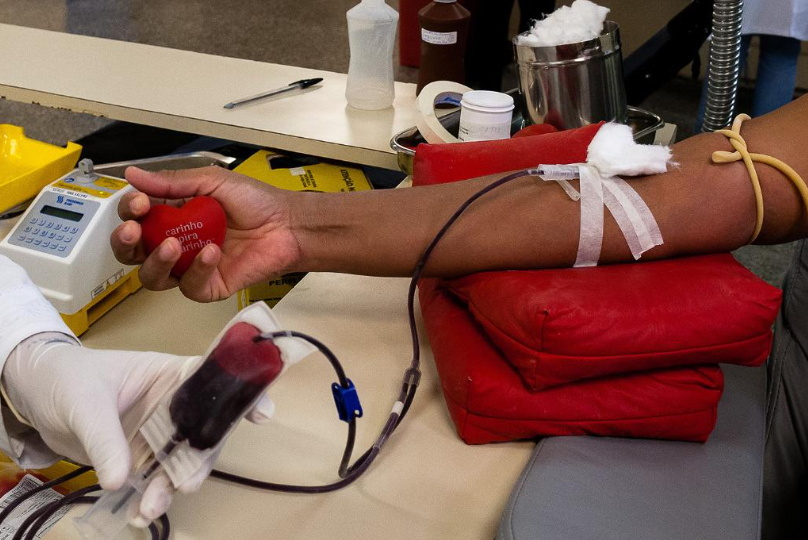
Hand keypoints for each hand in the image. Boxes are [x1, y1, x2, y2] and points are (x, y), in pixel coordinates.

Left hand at [1, 333, 274, 525]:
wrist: (34, 396)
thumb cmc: (65, 378)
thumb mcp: (84, 402)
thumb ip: (105, 437)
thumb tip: (120, 478)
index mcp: (171, 373)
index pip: (217, 378)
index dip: (244, 393)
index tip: (261, 414)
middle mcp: (175, 404)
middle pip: (206, 431)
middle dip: (201, 459)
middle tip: (186, 483)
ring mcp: (160, 433)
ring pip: (183, 462)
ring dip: (172, 487)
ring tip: (150, 507)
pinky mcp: (142, 457)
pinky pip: (156, 481)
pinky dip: (151, 499)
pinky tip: (139, 512)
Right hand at [112, 166, 301, 301]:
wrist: (287, 224)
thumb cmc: (255, 202)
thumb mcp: (212, 182)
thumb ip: (173, 182)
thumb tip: (134, 175)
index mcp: (172, 216)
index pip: (135, 219)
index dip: (129, 212)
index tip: (139, 203)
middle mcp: (176, 243)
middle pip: (132, 252)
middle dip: (125, 242)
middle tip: (134, 230)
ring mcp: (190, 267)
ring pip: (153, 277)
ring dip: (155, 260)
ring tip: (172, 244)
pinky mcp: (209, 286)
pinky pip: (190, 286)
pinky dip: (198, 269)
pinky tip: (212, 251)